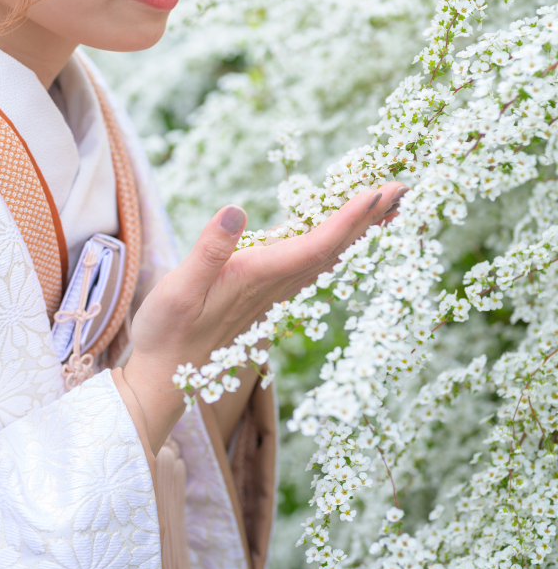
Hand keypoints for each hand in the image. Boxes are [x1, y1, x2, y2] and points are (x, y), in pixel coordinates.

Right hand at [120, 182, 406, 452]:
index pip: (315, 245)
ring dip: (359, 231)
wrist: (162, 380)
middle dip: (370, 219)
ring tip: (389, 206)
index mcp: (257, 278)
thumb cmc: (166, 334)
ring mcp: (272, 293)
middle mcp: (273, 286)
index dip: (349, 219)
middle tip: (405, 188)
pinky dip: (334, 244)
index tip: (380, 194)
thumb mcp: (178, 288)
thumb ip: (209, 251)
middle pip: (333, 249)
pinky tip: (343, 237)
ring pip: (327, 258)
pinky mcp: (264, 296)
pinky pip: (310, 265)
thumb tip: (236, 209)